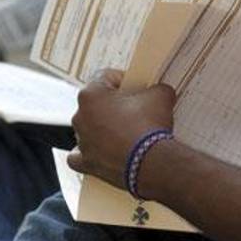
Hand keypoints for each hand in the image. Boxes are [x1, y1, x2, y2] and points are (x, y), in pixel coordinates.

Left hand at [67, 69, 177, 190]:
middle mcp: (80, 117)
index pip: (106, 77)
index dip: (125, 80)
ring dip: (104, 128)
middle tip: (135, 110)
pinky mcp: (87, 163)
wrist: (151, 163)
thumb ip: (156, 88)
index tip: (136, 87)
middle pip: (97, 103)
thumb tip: (160, 91)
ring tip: (127, 132)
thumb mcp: (160, 95)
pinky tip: (102, 151)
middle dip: (114, 105)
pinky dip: (90, 153)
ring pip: (89, 128)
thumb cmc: (148, 127)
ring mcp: (82, 141)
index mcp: (91, 94)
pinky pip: (80, 156)